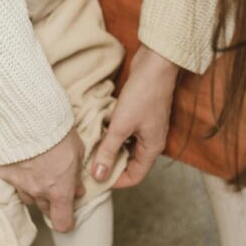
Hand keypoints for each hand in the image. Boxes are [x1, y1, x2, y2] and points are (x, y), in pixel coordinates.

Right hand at [0, 128, 84, 232]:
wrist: (28, 117)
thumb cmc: (57, 132)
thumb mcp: (77, 151)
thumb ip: (76, 174)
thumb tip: (77, 189)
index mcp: (60, 190)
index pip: (62, 223)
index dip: (66, 221)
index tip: (69, 213)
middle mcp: (39, 192)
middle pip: (46, 209)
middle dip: (52, 200)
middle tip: (57, 181)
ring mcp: (20, 184)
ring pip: (29, 196)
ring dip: (35, 188)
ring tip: (39, 168)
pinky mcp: (4, 173)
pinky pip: (14, 181)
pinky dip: (19, 174)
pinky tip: (23, 159)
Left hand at [92, 45, 178, 188]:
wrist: (155, 64)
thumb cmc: (143, 95)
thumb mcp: (121, 126)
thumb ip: (108, 150)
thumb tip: (98, 175)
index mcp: (152, 148)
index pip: (135, 176)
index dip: (117, 181)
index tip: (97, 179)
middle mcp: (151, 141)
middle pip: (130, 162)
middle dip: (111, 165)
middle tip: (89, 165)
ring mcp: (146, 127)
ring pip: (126, 146)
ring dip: (110, 148)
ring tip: (91, 148)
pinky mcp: (139, 114)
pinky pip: (125, 131)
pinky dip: (113, 133)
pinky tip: (99, 128)